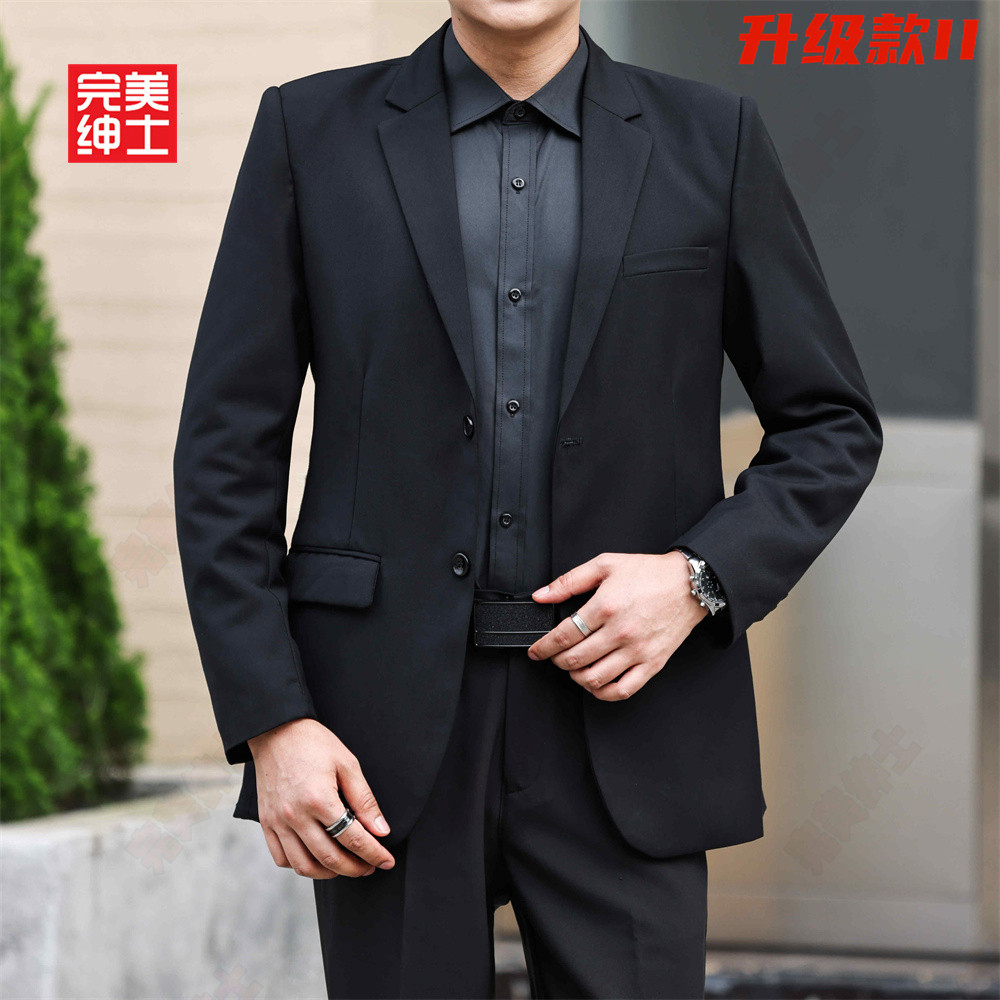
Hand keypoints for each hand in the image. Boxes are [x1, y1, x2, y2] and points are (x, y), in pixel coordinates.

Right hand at [248, 718, 394, 878]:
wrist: (276, 732)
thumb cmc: (314, 744)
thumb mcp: (347, 764)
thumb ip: (364, 801)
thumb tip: (381, 831)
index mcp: (319, 799)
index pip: (353, 839)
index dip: (374, 854)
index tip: (387, 861)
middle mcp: (295, 816)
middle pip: (330, 859)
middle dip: (356, 868)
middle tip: (370, 866)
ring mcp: (277, 822)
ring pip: (304, 866)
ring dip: (329, 873)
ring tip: (346, 866)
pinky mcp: (266, 823)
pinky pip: (282, 858)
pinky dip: (301, 866)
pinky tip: (316, 859)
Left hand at [527, 551, 707, 700]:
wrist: (689, 584)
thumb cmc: (649, 573)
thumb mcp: (605, 565)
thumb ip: (569, 581)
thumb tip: (542, 595)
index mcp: (605, 607)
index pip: (564, 635)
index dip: (543, 647)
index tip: (536, 651)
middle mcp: (620, 632)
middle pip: (575, 659)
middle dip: (557, 661)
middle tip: (554, 657)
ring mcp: (637, 651)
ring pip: (595, 679)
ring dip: (576, 677)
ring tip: (573, 668)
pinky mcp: (652, 664)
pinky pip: (623, 690)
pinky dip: (603, 693)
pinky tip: (596, 684)